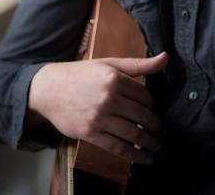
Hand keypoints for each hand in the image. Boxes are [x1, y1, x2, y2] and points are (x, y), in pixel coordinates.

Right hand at [28, 51, 168, 163]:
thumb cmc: (80, 75)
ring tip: (156, 146)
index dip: (152, 105)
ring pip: (133, 133)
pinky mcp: (91, 133)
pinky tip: (144, 157)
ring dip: (150, 142)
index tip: (152, 110)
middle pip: (143, 116)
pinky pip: (117, 147)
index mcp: (114, 79)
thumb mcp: (109, 64)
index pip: (145, 96)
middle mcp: (108, 98)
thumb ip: (138, 64)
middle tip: (160, 131)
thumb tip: (165, 57)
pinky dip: (134, 155)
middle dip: (155, 126)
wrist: (49, 90)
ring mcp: (99, 117)